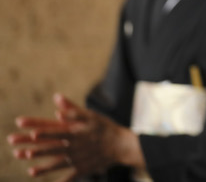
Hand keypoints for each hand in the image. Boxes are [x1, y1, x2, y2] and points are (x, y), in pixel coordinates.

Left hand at [7, 94, 144, 179]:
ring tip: (27, 164)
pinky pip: (68, 176)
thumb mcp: (91, 115)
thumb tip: (57, 100)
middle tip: (14, 145)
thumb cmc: (106, 128)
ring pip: (55, 162)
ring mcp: (76, 158)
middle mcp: (72, 145)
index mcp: (74, 131)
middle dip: (30, 145)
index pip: (51, 126)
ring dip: (39, 163)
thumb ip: (72, 109)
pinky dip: (59, 181)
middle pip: (48, 145)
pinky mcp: (82, 169)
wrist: (123, 145)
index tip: (20, 123)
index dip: (35, 124)